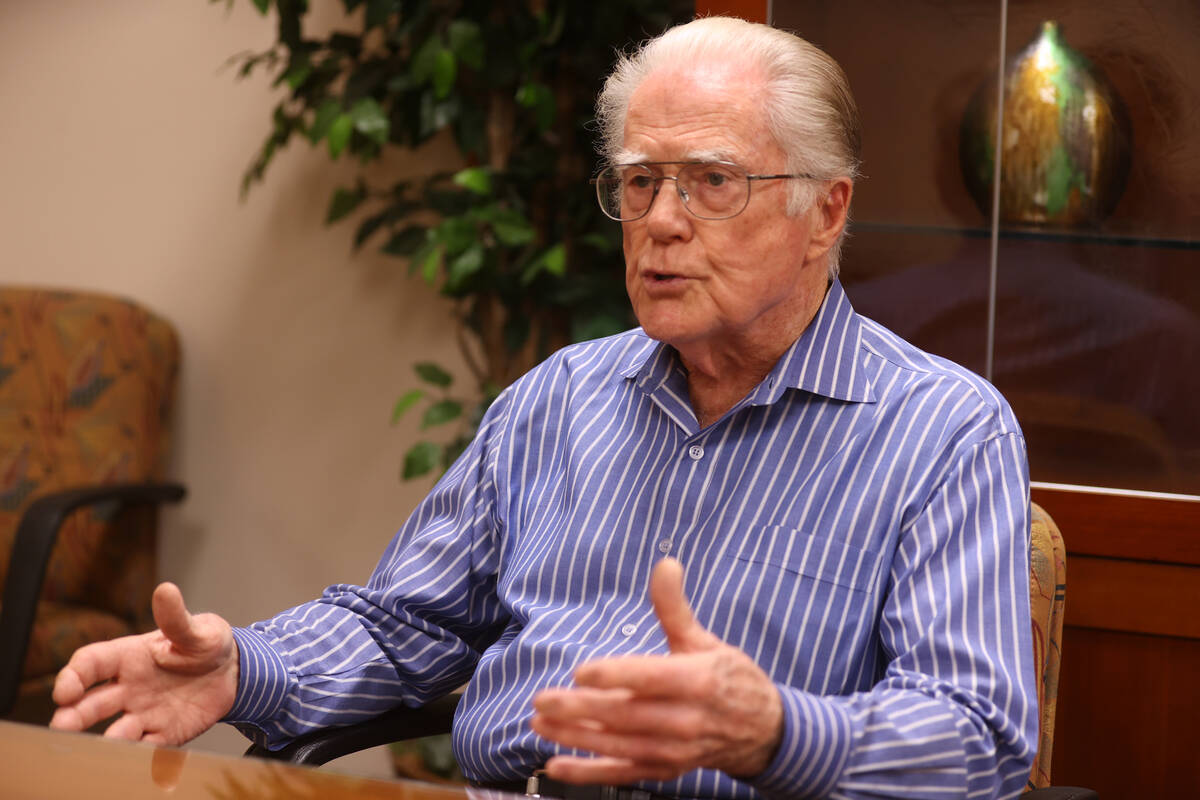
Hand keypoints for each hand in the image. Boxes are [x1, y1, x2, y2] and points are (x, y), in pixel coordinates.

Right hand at [50, 582, 238, 744]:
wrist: (235, 670)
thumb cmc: (207, 643)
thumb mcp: (197, 628)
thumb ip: (177, 618)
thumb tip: (166, 590)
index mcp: (129, 657)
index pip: (91, 664)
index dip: (73, 676)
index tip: (65, 690)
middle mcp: (129, 687)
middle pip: (91, 703)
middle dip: (73, 714)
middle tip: (62, 725)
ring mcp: (144, 712)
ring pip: (115, 729)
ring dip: (105, 738)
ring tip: (101, 744)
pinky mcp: (164, 732)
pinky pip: (147, 746)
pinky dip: (139, 752)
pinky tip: (137, 755)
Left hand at [530, 558, 782, 784]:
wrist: (763, 732)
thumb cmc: (728, 678)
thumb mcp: (704, 641)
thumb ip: (675, 608)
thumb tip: (665, 564)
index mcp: (698, 681)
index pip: (650, 679)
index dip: (615, 677)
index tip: (581, 671)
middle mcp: (686, 720)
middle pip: (626, 715)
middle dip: (580, 708)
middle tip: (542, 698)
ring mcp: (674, 750)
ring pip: (618, 745)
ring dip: (575, 737)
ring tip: (540, 723)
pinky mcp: (664, 769)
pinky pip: (622, 774)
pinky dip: (589, 773)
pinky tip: (557, 765)